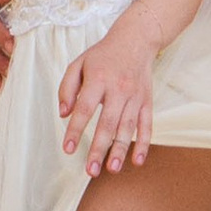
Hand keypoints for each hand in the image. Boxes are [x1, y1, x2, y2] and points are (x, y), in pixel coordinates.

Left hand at [56, 26, 153, 177]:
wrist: (135, 40)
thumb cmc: (102, 56)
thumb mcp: (79, 64)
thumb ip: (67, 88)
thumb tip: (63, 114)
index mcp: (98, 79)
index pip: (85, 108)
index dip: (75, 130)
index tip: (68, 149)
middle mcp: (118, 89)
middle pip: (108, 123)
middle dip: (99, 148)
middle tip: (90, 170)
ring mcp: (135, 96)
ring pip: (127, 127)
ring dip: (120, 150)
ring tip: (112, 169)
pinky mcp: (147, 101)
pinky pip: (147, 125)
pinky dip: (144, 144)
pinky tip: (137, 161)